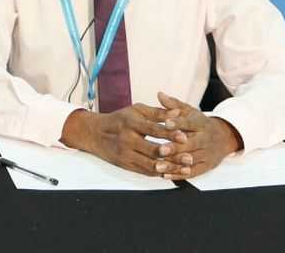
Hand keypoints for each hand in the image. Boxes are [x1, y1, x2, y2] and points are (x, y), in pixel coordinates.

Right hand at [60, 105, 184, 176]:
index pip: (153, 129)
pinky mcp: (126, 165)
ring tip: (184, 167)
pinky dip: (159, 173)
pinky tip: (172, 172)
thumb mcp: (136, 111)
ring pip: (150, 164)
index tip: (184, 136)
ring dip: (169, 167)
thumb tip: (177, 114)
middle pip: (153, 149)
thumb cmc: (119, 120)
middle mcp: (127, 140)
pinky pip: (145, 171)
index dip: (169, 133)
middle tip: (189, 156)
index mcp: (130, 123)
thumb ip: (157, 113)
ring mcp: (126, 154)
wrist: (95, 134)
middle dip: (173, 154)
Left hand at [154, 92, 243, 179]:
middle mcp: (205, 139)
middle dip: (175, 148)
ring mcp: (207, 154)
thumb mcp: (190, 112)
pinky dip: (180, 175)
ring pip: (190, 160)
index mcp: (200, 124)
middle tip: (160, 150)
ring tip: (158, 166)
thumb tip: (159, 94)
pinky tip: (166, 176)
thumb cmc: (200, 124)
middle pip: (190, 144)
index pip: (189, 123)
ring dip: (174, 164)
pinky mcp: (206, 166)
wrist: (224, 138)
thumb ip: (174, 105)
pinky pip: (193, 173)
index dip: (178, 123)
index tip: (166, 123)